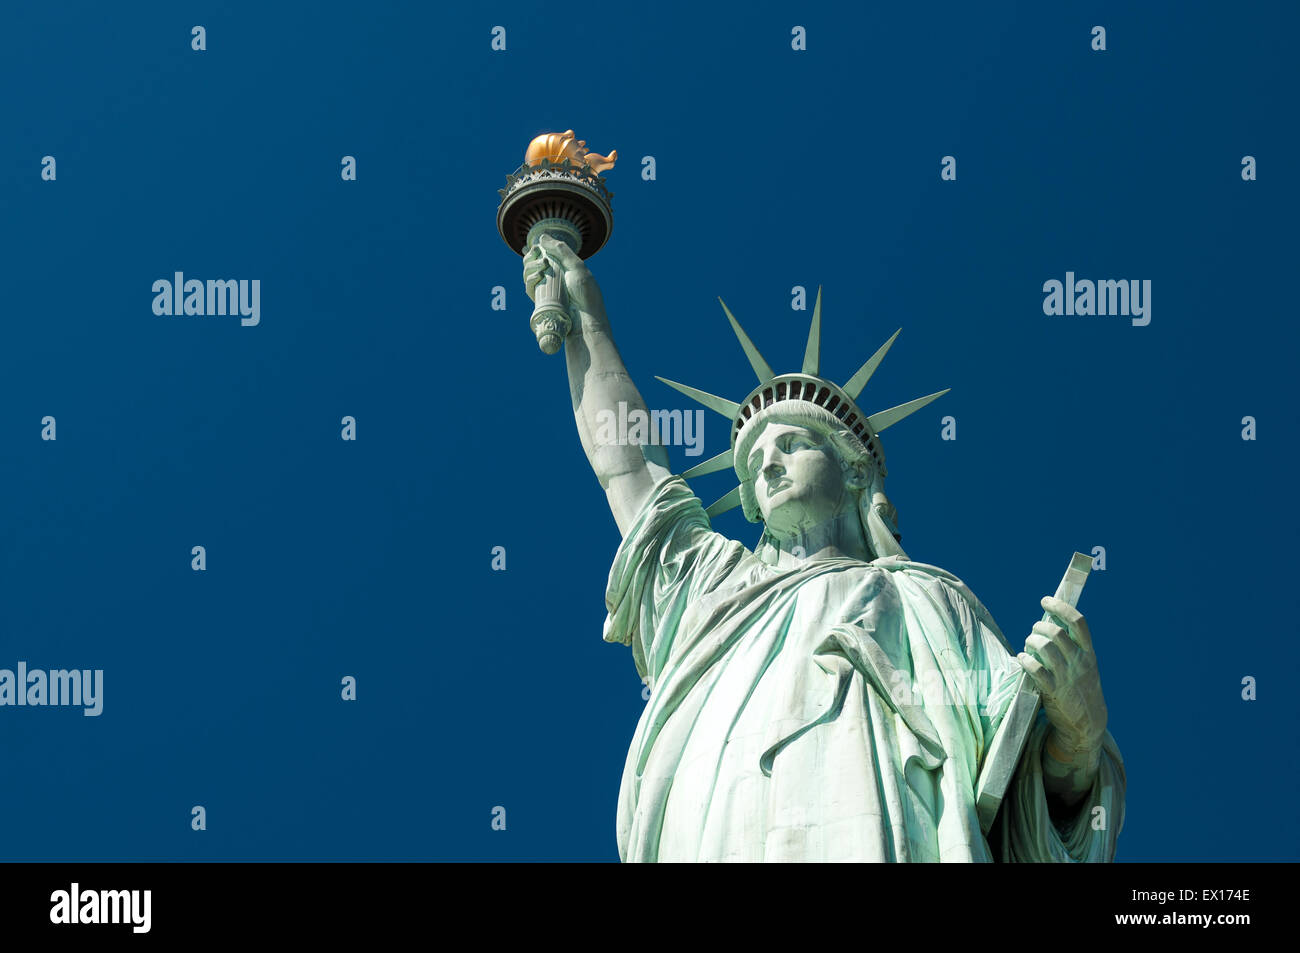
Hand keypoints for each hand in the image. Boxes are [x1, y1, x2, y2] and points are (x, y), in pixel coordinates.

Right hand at [522, 234, 605, 317]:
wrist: (586, 319)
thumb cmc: (586, 293)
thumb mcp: (577, 267)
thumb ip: (561, 250)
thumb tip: (542, 237)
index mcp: (562, 268)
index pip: (543, 255)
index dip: (537, 249)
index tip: (537, 246)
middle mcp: (552, 278)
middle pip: (532, 263)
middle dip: (531, 256)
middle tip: (539, 255)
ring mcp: (546, 290)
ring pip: (528, 274)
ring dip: (530, 266)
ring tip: (542, 266)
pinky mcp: (540, 302)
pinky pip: (529, 288)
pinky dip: (530, 279)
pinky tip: (537, 276)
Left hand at [1017, 595, 1107, 758]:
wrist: (1088, 724)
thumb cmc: (1081, 689)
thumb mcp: (1086, 666)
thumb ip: (1073, 648)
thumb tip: (1050, 623)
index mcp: (1089, 653)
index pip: (1078, 622)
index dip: (1060, 607)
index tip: (1045, 601)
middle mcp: (1079, 662)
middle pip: (1056, 632)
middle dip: (1039, 628)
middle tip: (1034, 632)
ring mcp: (1067, 677)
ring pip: (1045, 647)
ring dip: (1030, 642)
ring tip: (1028, 646)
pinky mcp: (1053, 692)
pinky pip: (1036, 670)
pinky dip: (1025, 661)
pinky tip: (1022, 659)